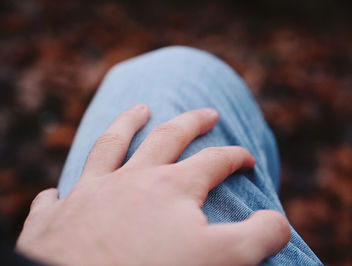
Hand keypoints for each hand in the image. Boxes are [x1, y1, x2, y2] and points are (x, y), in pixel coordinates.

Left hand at [16, 105, 289, 265]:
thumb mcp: (223, 259)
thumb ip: (259, 236)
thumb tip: (279, 222)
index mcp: (172, 186)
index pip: (214, 161)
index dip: (236, 157)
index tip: (248, 158)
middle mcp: (131, 179)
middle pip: (167, 137)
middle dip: (192, 123)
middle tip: (207, 113)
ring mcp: (90, 194)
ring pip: (110, 144)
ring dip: (126, 123)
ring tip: (139, 108)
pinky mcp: (56, 219)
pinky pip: (58, 196)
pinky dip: (62, 191)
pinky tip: (62, 189)